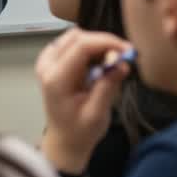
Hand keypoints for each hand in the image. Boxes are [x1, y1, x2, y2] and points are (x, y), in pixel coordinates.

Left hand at [35, 28, 132, 172]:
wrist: (64, 140)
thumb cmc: (80, 131)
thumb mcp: (97, 114)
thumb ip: (107, 87)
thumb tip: (122, 63)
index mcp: (56, 78)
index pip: (81, 46)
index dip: (107, 42)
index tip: (129, 51)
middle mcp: (47, 64)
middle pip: (77, 36)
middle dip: (104, 42)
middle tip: (125, 56)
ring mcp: (46, 61)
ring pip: (74, 36)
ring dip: (97, 44)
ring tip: (114, 61)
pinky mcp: (51, 60)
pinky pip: (71, 43)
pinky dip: (90, 48)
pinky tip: (101, 63)